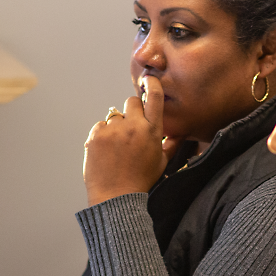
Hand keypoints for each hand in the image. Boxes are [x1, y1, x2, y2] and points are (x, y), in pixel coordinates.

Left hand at [83, 75, 182, 205]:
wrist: (115, 197)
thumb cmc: (140, 181)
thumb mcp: (162, 162)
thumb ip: (170, 143)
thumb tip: (179, 132)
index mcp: (152, 131)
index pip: (154, 98)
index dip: (152, 85)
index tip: (148, 79)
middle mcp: (133, 126)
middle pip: (131, 101)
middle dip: (131, 110)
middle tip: (129, 129)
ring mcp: (113, 130)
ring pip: (114, 116)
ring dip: (116, 127)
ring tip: (117, 148)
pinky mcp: (96, 135)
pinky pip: (100, 126)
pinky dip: (102, 135)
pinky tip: (106, 151)